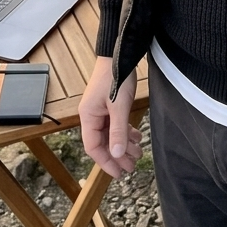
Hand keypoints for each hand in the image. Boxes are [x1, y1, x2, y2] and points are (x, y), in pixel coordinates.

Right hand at [78, 56, 141, 178]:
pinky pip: (115, 125)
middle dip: (117, 155)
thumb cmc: (116, 76)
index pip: (93, 147)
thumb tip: (117, 155)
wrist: (119, 53)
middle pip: (103, 142)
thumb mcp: (119, 106)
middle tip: (132, 166)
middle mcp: (92, 115)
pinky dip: (125, 132)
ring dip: (123, 144)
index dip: (105, 162)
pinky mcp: (109, 105)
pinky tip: (136, 136)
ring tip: (138, 152)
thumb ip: (118, 131)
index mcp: (88, 116)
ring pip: (110, 134)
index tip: (118, 173)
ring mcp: (100, 110)